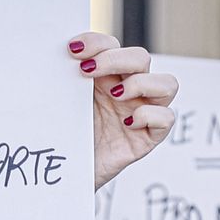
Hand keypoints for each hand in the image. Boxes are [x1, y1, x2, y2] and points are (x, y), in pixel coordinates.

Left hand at [68, 33, 177, 188]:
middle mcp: (127, 91)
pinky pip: (166, 118)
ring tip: (114, 96)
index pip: (112, 46)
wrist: (65, 176)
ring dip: (141, 83)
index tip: (73, 49)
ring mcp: (141, 112)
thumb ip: (63, 82)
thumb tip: (52, 58)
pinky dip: (149, 115)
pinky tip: (126, 122)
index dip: (97, 42)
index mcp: (105, 77)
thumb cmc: (64, 140)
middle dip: (115, 59)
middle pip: (141, 57)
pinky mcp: (149, 137)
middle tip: (87, 71)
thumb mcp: (61, 106)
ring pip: (167, 83)